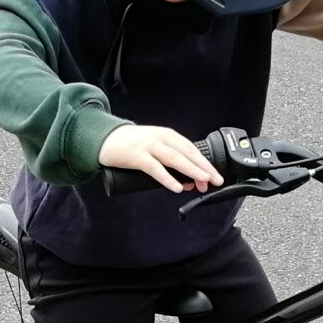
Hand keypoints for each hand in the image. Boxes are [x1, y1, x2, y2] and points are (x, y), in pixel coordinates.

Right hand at [98, 124, 223, 193]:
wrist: (107, 139)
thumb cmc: (133, 146)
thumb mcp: (155, 149)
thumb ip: (171, 165)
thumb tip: (190, 182)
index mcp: (168, 135)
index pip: (191, 149)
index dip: (204, 163)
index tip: (215, 176)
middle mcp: (161, 138)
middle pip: (187, 152)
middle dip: (203, 167)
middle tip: (216, 180)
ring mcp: (148, 146)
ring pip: (174, 158)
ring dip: (191, 170)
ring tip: (202, 181)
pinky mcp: (136, 156)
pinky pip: (155, 168)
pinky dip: (168, 178)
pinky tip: (177, 187)